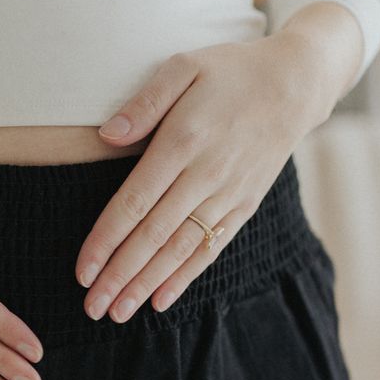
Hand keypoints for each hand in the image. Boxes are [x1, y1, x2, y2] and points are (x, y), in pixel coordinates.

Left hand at [75, 31, 340, 322]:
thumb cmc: (231, 71)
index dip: (106, 240)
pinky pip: (211, 247)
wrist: (296, 84)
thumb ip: (144, 102)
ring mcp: (228, 194)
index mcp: (183, 140)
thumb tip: (106, 135)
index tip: (83, 270)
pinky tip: (161, 300)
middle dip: (120, 275)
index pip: (135, 201)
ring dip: (147, 284)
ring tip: (117, 313)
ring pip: (181, 249)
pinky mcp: (245, 205)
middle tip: (92, 307)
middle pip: (154, 235)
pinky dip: (185, 276)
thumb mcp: (184, 66)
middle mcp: (206, 174)